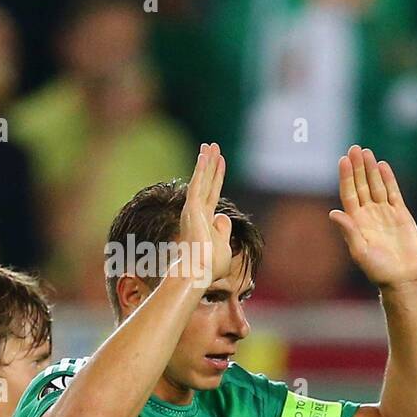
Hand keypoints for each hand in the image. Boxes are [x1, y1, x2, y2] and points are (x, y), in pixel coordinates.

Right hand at [174, 142, 231, 288]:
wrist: (198, 272)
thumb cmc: (210, 265)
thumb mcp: (223, 246)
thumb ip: (223, 231)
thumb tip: (223, 217)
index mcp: (205, 220)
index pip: (212, 193)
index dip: (217, 177)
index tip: (220, 162)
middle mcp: (197, 211)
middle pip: (206, 182)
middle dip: (210, 164)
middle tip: (212, 145)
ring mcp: (193, 209)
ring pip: (201, 180)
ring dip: (206, 162)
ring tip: (210, 144)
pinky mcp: (192, 208)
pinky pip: (197, 184)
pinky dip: (201, 170)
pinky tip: (204, 155)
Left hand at [330, 146, 416, 289]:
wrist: (402, 278)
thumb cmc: (378, 269)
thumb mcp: (359, 252)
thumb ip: (348, 231)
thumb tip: (333, 213)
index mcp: (356, 221)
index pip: (349, 193)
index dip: (346, 177)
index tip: (343, 160)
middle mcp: (369, 214)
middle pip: (362, 185)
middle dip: (358, 167)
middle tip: (355, 148)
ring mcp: (385, 213)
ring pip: (376, 186)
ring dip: (371, 169)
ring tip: (367, 152)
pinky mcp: (401, 215)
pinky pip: (393, 193)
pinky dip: (388, 179)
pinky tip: (383, 166)